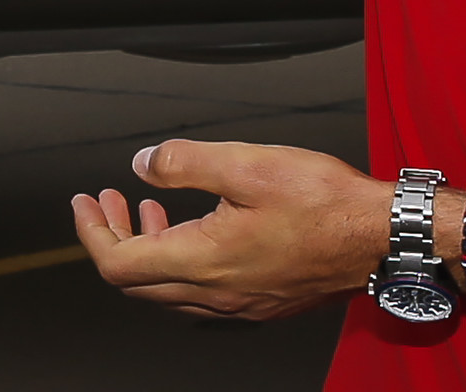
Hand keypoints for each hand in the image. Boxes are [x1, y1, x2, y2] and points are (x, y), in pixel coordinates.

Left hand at [70, 140, 388, 321]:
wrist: (381, 236)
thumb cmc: (324, 201)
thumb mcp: (247, 163)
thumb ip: (184, 163)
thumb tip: (143, 164)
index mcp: (204, 260)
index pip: (120, 264)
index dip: (92, 232)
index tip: (84, 202)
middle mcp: (218, 292)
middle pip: (138, 282)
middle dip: (114, 237)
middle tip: (108, 200)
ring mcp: (242, 302)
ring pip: (170, 289)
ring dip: (148, 248)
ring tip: (148, 207)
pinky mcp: (263, 299)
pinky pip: (202, 292)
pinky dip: (181, 259)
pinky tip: (195, 226)